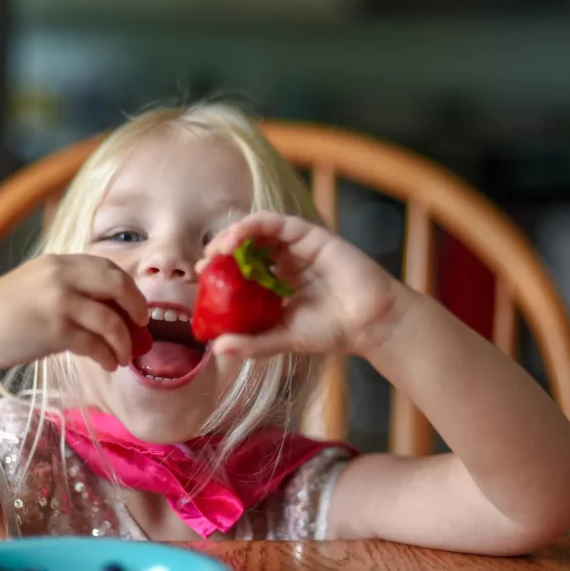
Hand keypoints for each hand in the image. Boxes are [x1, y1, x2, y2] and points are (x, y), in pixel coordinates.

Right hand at [0, 254, 147, 370]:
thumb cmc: (0, 316)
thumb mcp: (36, 288)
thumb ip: (69, 290)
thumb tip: (110, 312)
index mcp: (58, 262)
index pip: (108, 267)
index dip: (129, 289)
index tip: (136, 308)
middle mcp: (61, 275)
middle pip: (118, 285)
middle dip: (137, 308)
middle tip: (142, 327)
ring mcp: (59, 301)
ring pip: (111, 320)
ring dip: (124, 342)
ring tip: (125, 356)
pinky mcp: (54, 329)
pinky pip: (95, 344)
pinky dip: (108, 356)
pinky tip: (108, 364)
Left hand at [198, 212, 400, 357]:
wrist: (369, 323)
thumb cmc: (331, 331)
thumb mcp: (282, 338)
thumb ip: (252, 343)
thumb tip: (217, 348)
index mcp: (279, 284)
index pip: (242, 271)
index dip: (219, 272)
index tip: (200, 280)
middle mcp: (286, 262)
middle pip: (246, 248)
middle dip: (221, 252)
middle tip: (203, 265)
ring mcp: (297, 246)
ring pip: (257, 231)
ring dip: (232, 236)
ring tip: (216, 251)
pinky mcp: (309, 234)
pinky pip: (275, 222)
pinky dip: (251, 226)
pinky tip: (235, 240)